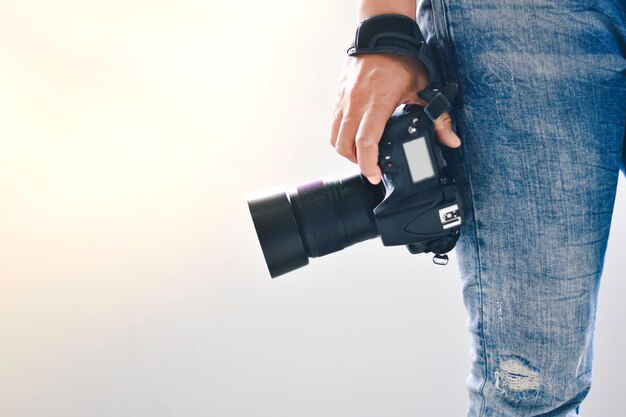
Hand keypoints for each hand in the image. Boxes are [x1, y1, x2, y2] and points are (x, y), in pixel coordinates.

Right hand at [329, 54, 460, 184]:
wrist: (381, 36)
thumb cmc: (400, 59)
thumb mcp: (423, 88)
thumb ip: (438, 117)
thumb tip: (451, 140)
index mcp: (376, 103)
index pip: (365, 142)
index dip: (368, 164)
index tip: (374, 175)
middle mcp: (356, 103)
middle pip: (345, 145)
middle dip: (356, 162)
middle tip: (370, 167)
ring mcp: (344, 100)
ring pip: (335, 137)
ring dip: (346, 151)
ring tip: (361, 155)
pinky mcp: (338, 97)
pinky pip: (334, 124)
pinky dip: (341, 136)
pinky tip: (355, 136)